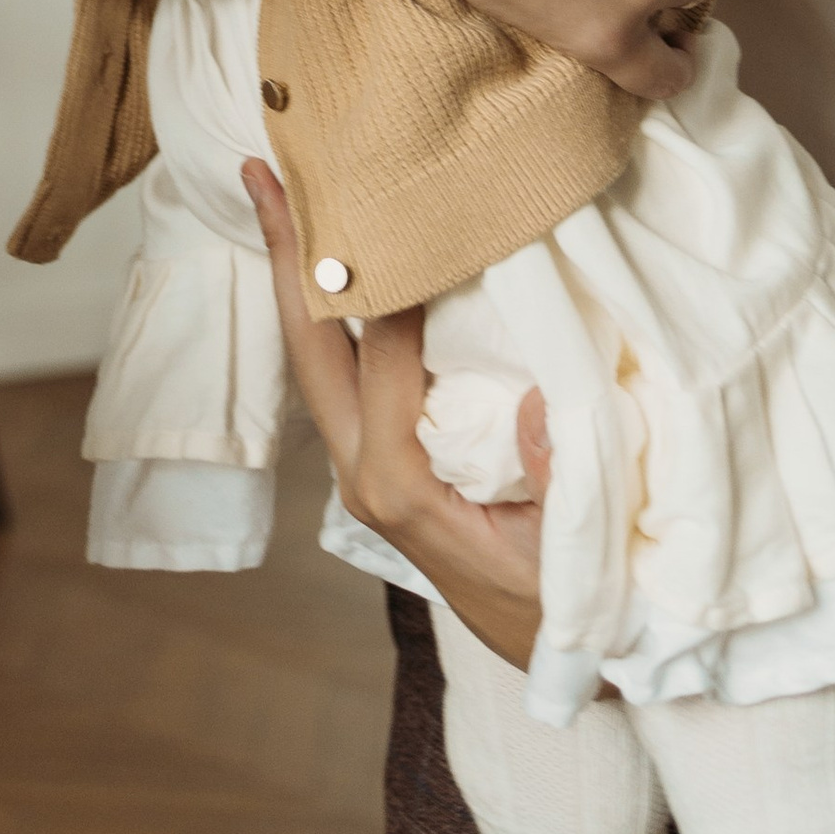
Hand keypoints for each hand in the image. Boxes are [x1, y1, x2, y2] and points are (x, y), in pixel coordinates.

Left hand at [244, 161, 545, 669]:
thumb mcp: (573, 554)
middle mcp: (365, 471)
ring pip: (320, 353)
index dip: (390, 275)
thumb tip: (533, 402)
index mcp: (401, 484)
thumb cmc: (569, 604)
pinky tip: (333, 258)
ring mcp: (365, 466)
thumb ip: (557, 480)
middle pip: (313, 346)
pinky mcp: (379, 461)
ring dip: (302, 273)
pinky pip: (345, 369)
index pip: (383, 353)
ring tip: (283, 189)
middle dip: (287, 254)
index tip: (394, 190)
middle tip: (261, 167)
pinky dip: (334, 306)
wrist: (567, 666)